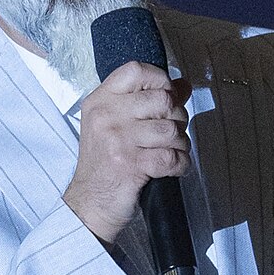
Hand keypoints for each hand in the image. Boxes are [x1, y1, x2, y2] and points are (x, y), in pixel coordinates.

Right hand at [63, 61, 190, 244]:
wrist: (90, 204)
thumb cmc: (105, 164)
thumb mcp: (116, 125)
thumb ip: (147, 102)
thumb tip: (183, 86)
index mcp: (100, 101)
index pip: (136, 70)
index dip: (160, 80)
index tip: (167, 96)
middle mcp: (106, 116)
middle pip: (162, 99)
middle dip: (177, 117)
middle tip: (170, 133)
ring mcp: (117, 140)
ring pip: (171, 129)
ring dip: (180, 143)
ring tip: (170, 151)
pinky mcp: (131, 164)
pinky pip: (173, 156)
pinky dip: (180, 164)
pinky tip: (172, 168)